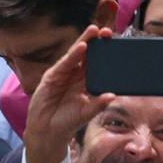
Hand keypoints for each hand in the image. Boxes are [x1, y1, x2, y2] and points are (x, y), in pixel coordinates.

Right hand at [24, 25, 115, 162]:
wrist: (48, 131)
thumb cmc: (67, 121)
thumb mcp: (86, 113)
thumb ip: (98, 104)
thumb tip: (113, 96)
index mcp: (85, 81)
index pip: (96, 63)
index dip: (104, 53)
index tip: (115, 43)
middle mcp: (74, 75)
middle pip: (86, 54)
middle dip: (95, 41)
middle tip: (106, 31)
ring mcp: (62, 74)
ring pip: (75, 55)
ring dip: (84, 42)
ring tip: (94, 31)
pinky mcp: (52, 77)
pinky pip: (64, 64)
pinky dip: (72, 56)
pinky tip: (81, 48)